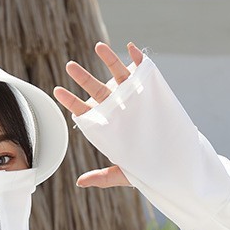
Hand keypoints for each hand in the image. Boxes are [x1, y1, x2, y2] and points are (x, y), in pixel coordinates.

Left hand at [53, 42, 143, 189]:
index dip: (71, 101)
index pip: (85, 112)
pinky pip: (143, 71)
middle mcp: (117, 108)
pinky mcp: (150, 90)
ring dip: (109, 59)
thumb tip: (79, 182)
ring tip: (99, 46)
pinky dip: (138, 58)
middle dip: (83, 77)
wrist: (172, 158)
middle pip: (96, 90)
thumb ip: (102, 177)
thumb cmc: (146, 166)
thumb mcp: (123, 174)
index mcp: (107, 126)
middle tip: (70, 66)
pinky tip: (132, 48)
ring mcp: (132, 97)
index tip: (58, 92)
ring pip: (117, 75)